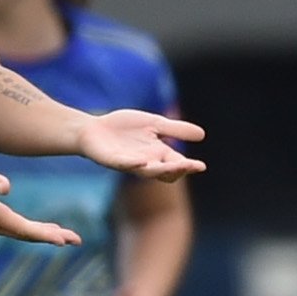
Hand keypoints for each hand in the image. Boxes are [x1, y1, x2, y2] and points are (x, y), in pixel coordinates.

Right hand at [0, 160, 80, 246]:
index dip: (45, 234)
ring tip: (68, 238)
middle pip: (30, 236)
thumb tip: (6, 187)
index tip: (64, 239)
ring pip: (26, 234)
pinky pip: (21, 230)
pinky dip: (36, 231)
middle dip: (53, 238)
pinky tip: (48, 229)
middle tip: (76, 240)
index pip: (26, 229)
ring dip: (47, 236)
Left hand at [78, 109, 205, 179]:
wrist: (93, 129)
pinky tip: (142, 161)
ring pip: (148, 172)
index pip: (177, 163)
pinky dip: (133, 164)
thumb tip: (202, 135)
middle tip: (189, 166)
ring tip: (175, 165)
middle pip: (165, 172)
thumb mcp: (154, 124)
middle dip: (178, 169)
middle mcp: (146, 162)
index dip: (188, 166)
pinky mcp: (113, 161)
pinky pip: (124, 165)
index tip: (200, 166)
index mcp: (158, 154)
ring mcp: (130, 163)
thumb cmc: (123, 128)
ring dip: (161, 169)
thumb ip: (175, 130)